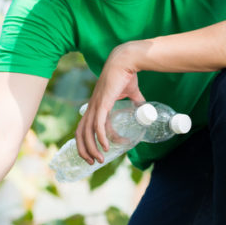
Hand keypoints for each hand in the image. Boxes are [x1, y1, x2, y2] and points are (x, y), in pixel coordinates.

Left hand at [76, 42, 144, 164]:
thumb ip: (136, 102)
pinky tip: (106, 146)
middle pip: (80, 133)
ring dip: (92, 148)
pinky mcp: (102, 104)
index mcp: (95, 106)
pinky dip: (100, 137)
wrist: (125, 61)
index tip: (101, 152)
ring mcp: (95, 106)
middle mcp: (91, 107)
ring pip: (87, 132)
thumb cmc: (126, 75)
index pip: (84, 127)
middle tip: (93, 163)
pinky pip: (98, 124)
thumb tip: (145, 109)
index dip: (88, 142)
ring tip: (100, 159)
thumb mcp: (131, 93)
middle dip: (84, 150)